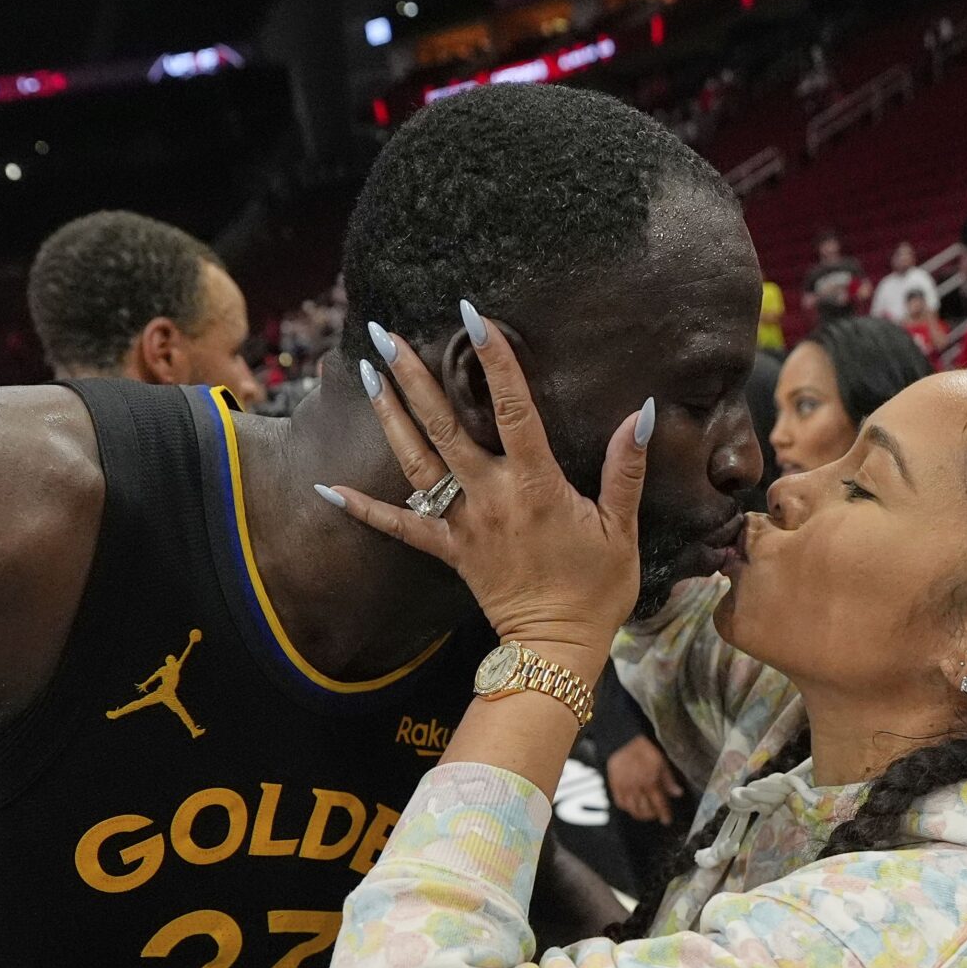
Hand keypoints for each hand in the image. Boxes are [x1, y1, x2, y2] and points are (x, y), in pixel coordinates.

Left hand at [323, 306, 652, 664]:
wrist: (556, 650)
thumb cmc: (596, 589)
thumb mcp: (620, 527)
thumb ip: (624, 468)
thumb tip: (640, 413)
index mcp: (535, 484)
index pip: (511, 408)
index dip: (494, 360)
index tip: (474, 316)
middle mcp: (490, 497)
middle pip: (445, 426)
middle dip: (414, 376)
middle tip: (385, 334)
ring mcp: (463, 524)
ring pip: (417, 463)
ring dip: (391, 417)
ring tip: (368, 375)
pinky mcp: (449, 551)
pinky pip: (399, 528)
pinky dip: (362, 509)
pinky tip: (326, 489)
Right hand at [605, 735, 686, 824]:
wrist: (622, 740)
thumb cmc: (642, 749)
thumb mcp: (661, 761)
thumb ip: (669, 780)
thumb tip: (677, 793)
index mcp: (650, 782)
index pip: (659, 804)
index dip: (664, 814)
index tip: (667, 820)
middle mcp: (637, 788)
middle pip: (645, 810)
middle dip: (652, 815)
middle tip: (656, 815)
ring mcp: (624, 788)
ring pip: (633, 809)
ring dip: (640, 815)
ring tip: (645, 814)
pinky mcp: (614, 786)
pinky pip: (620, 803)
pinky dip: (627, 808)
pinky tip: (631, 807)